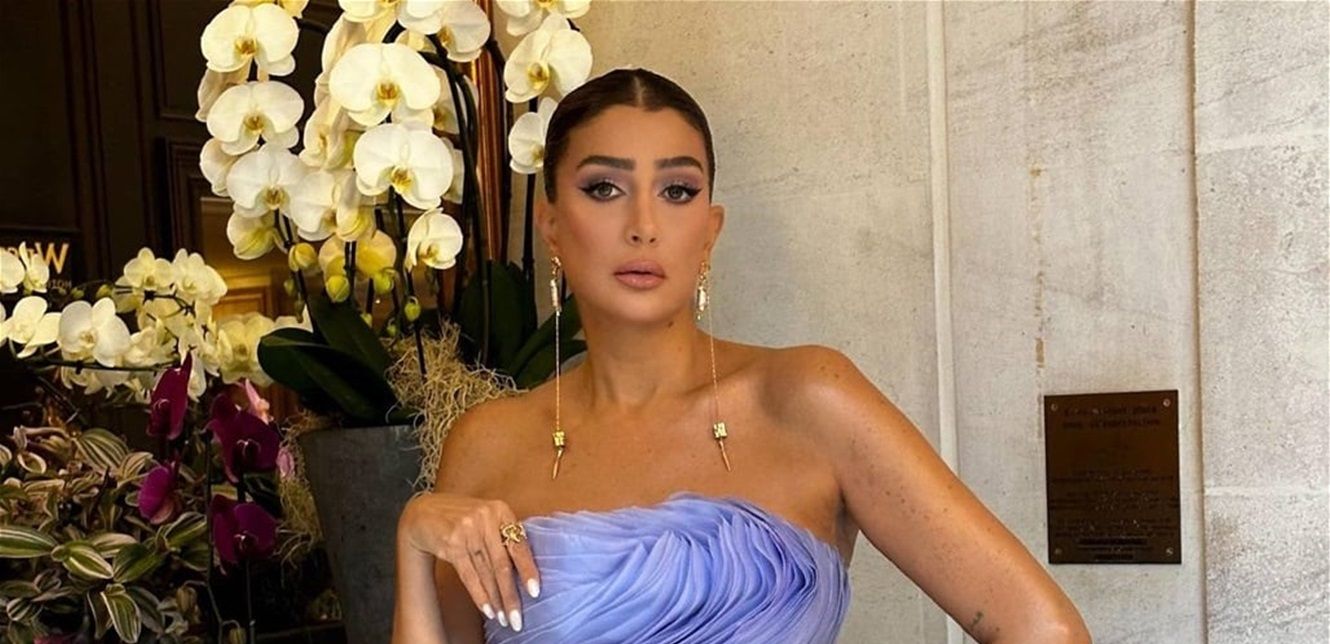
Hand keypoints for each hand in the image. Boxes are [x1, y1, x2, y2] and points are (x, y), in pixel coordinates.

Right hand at [399, 491, 540, 631]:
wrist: (426, 512)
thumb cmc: (464, 519)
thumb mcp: (488, 518)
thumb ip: (504, 536)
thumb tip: (525, 572)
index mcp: (501, 511)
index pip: (519, 545)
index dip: (528, 570)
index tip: (535, 592)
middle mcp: (486, 518)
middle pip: (502, 564)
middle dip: (511, 595)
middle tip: (518, 619)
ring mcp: (467, 531)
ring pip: (486, 573)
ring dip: (496, 600)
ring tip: (504, 618)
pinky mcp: (451, 543)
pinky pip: (468, 575)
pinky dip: (479, 595)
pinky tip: (487, 609)